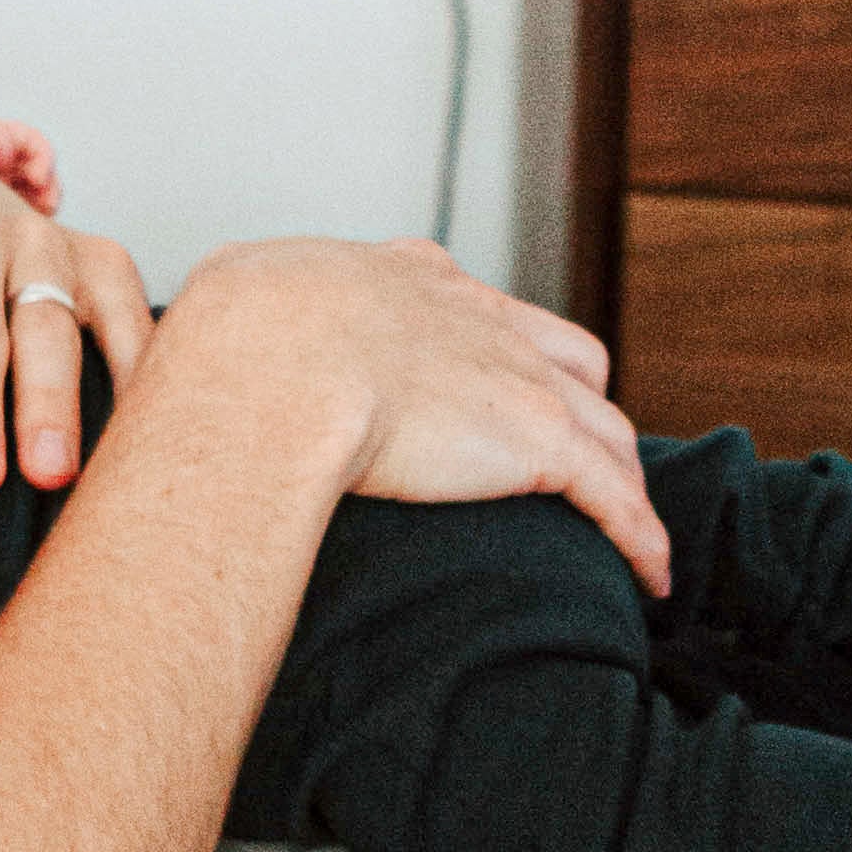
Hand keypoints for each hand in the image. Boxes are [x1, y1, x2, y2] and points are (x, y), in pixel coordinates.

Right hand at [159, 238, 668, 597]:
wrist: (269, 359)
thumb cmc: (231, 337)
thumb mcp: (237, 296)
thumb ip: (244, 316)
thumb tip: (201, 345)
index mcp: (405, 277)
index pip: (479, 307)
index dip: (494, 348)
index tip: (490, 384)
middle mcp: (476, 315)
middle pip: (565, 358)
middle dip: (577, 404)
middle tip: (571, 458)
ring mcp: (516, 375)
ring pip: (606, 428)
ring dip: (620, 476)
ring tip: (625, 523)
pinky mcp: (540, 442)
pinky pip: (616, 498)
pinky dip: (641, 535)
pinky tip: (650, 575)